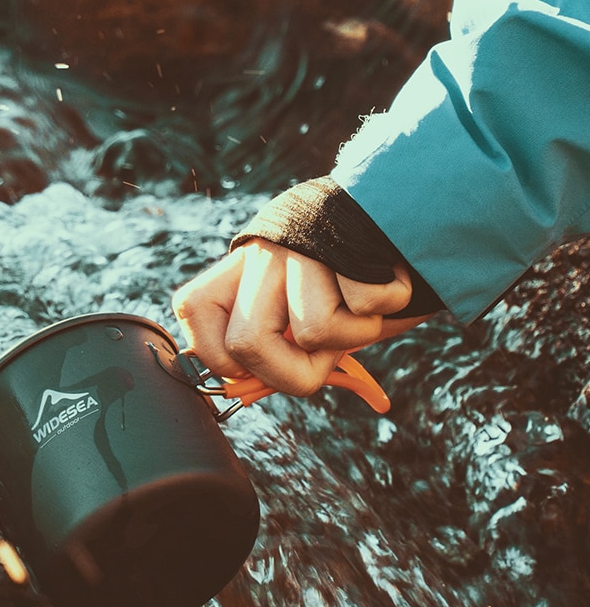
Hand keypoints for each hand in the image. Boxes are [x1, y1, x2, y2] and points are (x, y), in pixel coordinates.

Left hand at [171, 237, 433, 395]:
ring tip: (363, 308)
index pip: (191, 308)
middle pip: (244, 343)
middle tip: (322, 359)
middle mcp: (263, 251)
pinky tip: (389, 279)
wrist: (416, 214)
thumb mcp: (305, 315)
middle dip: (288, 375)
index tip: (259, 365)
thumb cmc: (356, 284)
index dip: (220, 358)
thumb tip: (244, 392)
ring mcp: (304, 244)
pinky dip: (386, 306)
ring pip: (312, 331)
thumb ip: (273, 349)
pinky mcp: (351, 237)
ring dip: (351, 336)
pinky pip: (364, 305)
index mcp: (240, 267)